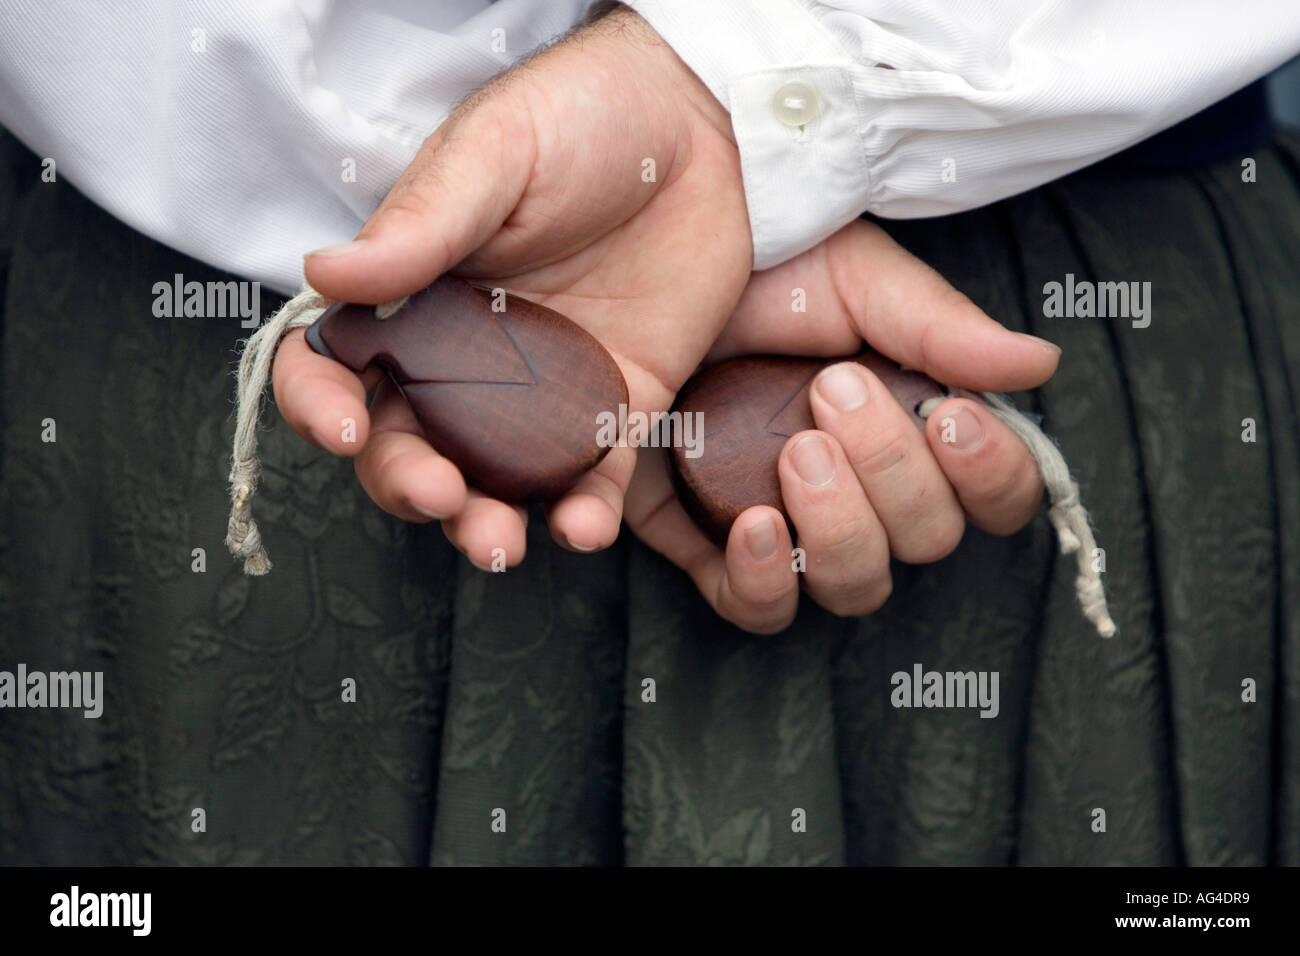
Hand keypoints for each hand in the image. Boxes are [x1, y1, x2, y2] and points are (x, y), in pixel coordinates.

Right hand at [271, 8, 1058, 631]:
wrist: (704, 125)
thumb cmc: (580, 117)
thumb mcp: (493, 155)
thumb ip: (420, 224)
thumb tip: (324, 273)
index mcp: (414, 294)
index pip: (337, 363)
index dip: (321, 403)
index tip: (345, 426)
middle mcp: (465, 355)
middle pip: (408, 442)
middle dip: (410, 483)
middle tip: (439, 495)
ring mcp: (540, 391)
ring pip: (492, 478)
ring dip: (486, 520)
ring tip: (499, 542)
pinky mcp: (616, 406)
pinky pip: (592, 476)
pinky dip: (584, 512)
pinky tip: (582, 526)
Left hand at [623, 218, 1061, 632]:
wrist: (641, 246)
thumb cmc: (756, 255)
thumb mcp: (854, 275)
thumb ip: (940, 327)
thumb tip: (1037, 367)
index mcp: (905, 417)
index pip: (986, 490)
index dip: (989, 474)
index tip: (950, 418)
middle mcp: (854, 480)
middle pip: (923, 543)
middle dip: (894, 477)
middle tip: (834, 394)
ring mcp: (781, 513)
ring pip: (848, 585)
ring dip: (840, 533)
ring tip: (797, 457)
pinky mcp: (697, 533)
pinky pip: (748, 604)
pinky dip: (761, 580)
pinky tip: (752, 524)